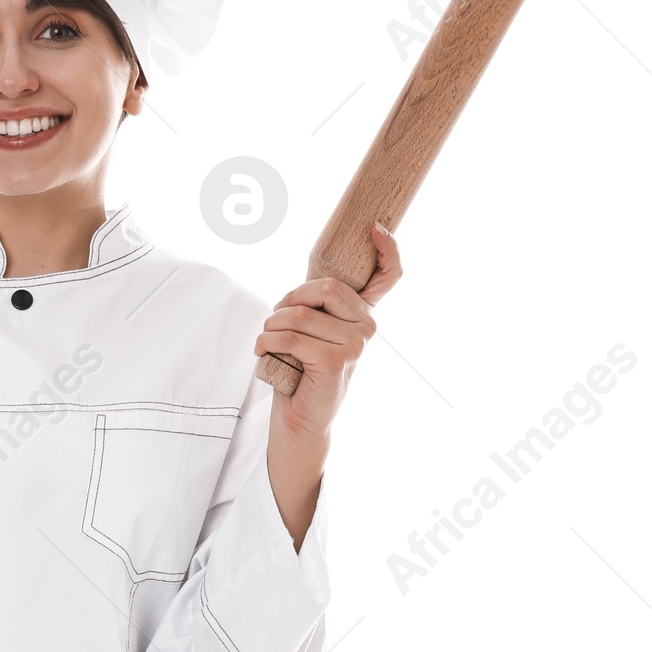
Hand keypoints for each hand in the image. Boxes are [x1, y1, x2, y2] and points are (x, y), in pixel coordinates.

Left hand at [255, 221, 403, 435]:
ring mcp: (356, 346)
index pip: (389, 276)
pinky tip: (262, 351)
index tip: (376, 227)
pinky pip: (291, 338)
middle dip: (289, 300)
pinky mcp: (336, 362)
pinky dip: (267, 342)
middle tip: (273, 321)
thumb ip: (317, 308)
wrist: (301, 424)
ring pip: (301, 315)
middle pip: (324, 288)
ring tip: (264, 339)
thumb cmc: (301, 376)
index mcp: (364, 317)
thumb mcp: (311, 335)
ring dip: (272, 324)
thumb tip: (309, 284)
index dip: (389, 250)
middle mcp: (367, 329)